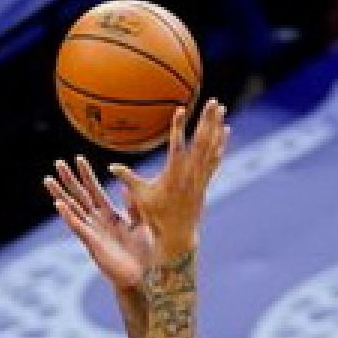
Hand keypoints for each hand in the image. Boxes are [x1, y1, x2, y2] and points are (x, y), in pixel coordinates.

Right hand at [46, 155, 152, 292]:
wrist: (143, 276)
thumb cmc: (143, 253)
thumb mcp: (140, 224)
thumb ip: (133, 206)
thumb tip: (125, 187)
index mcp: (109, 215)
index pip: (94, 190)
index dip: (86, 175)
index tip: (79, 158)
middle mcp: (97, 222)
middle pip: (80, 196)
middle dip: (69, 180)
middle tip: (58, 163)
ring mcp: (93, 232)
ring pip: (73, 210)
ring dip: (60, 195)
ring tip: (48, 181)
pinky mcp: (92, 244)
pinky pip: (78, 227)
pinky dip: (68, 216)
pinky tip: (59, 205)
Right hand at [109, 99, 229, 255]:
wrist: (178, 235)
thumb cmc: (156, 217)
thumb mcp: (140, 197)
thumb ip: (127, 179)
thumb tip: (111, 166)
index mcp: (173, 176)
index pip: (177, 148)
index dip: (178, 128)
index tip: (180, 110)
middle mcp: (190, 175)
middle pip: (202, 143)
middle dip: (207, 121)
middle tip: (213, 101)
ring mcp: (200, 178)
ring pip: (211, 148)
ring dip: (216, 127)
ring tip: (221, 108)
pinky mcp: (205, 181)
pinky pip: (215, 159)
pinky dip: (220, 144)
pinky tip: (225, 130)